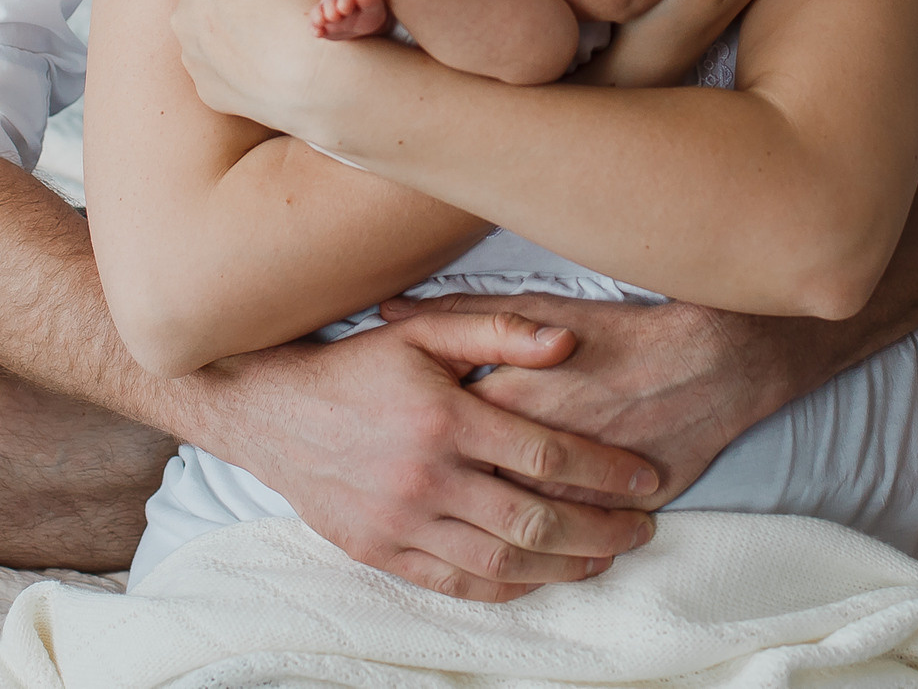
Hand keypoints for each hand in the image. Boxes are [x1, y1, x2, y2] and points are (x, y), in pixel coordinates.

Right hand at [188, 306, 661, 601]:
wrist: (270, 411)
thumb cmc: (357, 366)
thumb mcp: (425, 331)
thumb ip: (500, 331)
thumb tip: (568, 342)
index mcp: (446, 417)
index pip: (547, 453)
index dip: (606, 471)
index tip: (646, 481)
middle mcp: (426, 474)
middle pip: (535, 518)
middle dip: (601, 529)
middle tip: (643, 530)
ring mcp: (400, 519)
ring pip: (501, 560)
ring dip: (563, 566)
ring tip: (604, 559)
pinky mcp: (378, 550)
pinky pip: (454, 582)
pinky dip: (504, 586)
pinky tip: (538, 577)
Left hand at [380, 292, 809, 508]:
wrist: (712, 361)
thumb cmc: (620, 331)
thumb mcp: (537, 308)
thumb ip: (462, 315)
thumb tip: (389, 310)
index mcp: (511, 397)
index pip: (440, 434)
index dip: (414, 440)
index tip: (396, 438)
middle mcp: (537, 448)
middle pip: (468, 485)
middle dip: (441, 488)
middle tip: (420, 484)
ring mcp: (574, 488)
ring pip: (512, 524)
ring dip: (486, 525)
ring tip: (464, 514)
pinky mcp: (606, 514)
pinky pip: (561, 542)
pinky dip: (539, 548)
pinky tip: (523, 546)